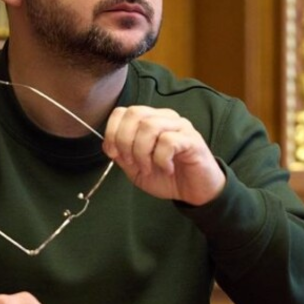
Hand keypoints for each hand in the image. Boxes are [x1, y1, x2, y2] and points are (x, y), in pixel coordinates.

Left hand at [103, 106, 225, 205]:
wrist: (195, 191)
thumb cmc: (167, 177)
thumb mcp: (136, 168)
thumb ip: (122, 155)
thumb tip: (109, 145)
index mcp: (150, 120)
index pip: (123, 111)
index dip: (112, 132)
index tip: (115, 155)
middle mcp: (164, 117)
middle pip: (135, 113)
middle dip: (125, 141)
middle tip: (131, 163)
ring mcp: (180, 126)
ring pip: (150, 126)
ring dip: (142, 152)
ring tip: (148, 168)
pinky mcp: (192, 139)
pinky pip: (168, 141)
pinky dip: (161, 159)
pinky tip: (167, 169)